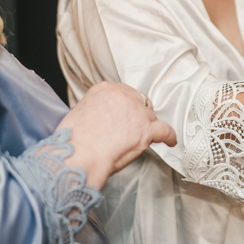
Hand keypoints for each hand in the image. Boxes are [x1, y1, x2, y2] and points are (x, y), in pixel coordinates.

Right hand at [57, 82, 176, 188]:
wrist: (78, 154)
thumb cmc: (73, 140)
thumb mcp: (79, 111)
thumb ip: (95, 108)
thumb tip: (101, 117)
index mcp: (105, 89)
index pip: (123, 93)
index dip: (125, 106)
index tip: (123, 114)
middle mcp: (123, 96)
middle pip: (139, 102)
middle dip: (137, 114)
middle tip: (130, 128)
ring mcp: (137, 112)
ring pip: (150, 116)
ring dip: (147, 126)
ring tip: (141, 138)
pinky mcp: (147, 129)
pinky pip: (165, 131)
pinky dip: (169, 136)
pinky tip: (170, 140)